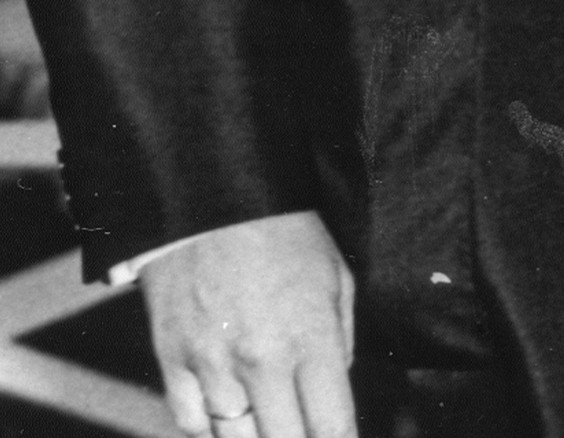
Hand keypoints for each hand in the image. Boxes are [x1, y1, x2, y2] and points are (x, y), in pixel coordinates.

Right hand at [143, 211, 356, 437]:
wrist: (211, 202)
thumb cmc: (284, 236)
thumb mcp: (335, 279)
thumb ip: (338, 343)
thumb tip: (332, 389)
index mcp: (310, 339)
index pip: (331, 426)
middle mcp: (260, 361)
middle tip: (303, 429)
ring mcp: (211, 366)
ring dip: (255, 436)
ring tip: (270, 420)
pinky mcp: (171, 362)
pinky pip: (191, 423)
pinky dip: (211, 428)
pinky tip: (229, 415)